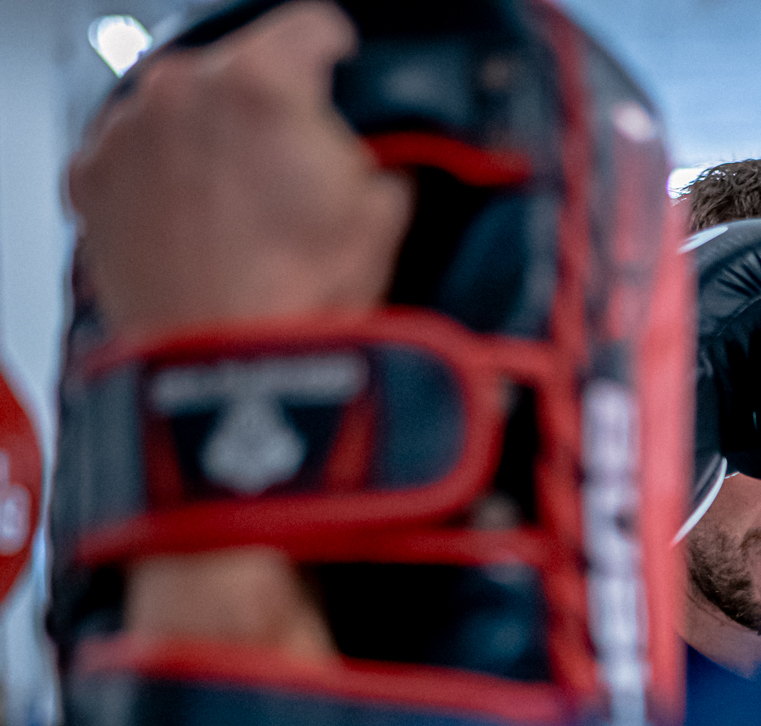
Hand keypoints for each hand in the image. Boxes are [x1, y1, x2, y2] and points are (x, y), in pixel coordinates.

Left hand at [66, 1, 411, 338]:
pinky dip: (161, 178)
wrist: (235, 371)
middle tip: (290, 169)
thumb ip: (379, 160)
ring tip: (240, 207)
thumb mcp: (382, 215)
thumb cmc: (299, 299)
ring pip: (179, 111)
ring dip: (209, 141)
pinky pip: (133, 156)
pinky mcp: (92, 180)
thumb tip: (379, 160)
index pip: (310, 25)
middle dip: (265, 110)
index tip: (337, 62)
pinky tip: (197, 223)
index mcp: (261, 82)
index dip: (336, 49)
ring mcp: (127, 133)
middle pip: (236, 70)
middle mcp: (180, 91)